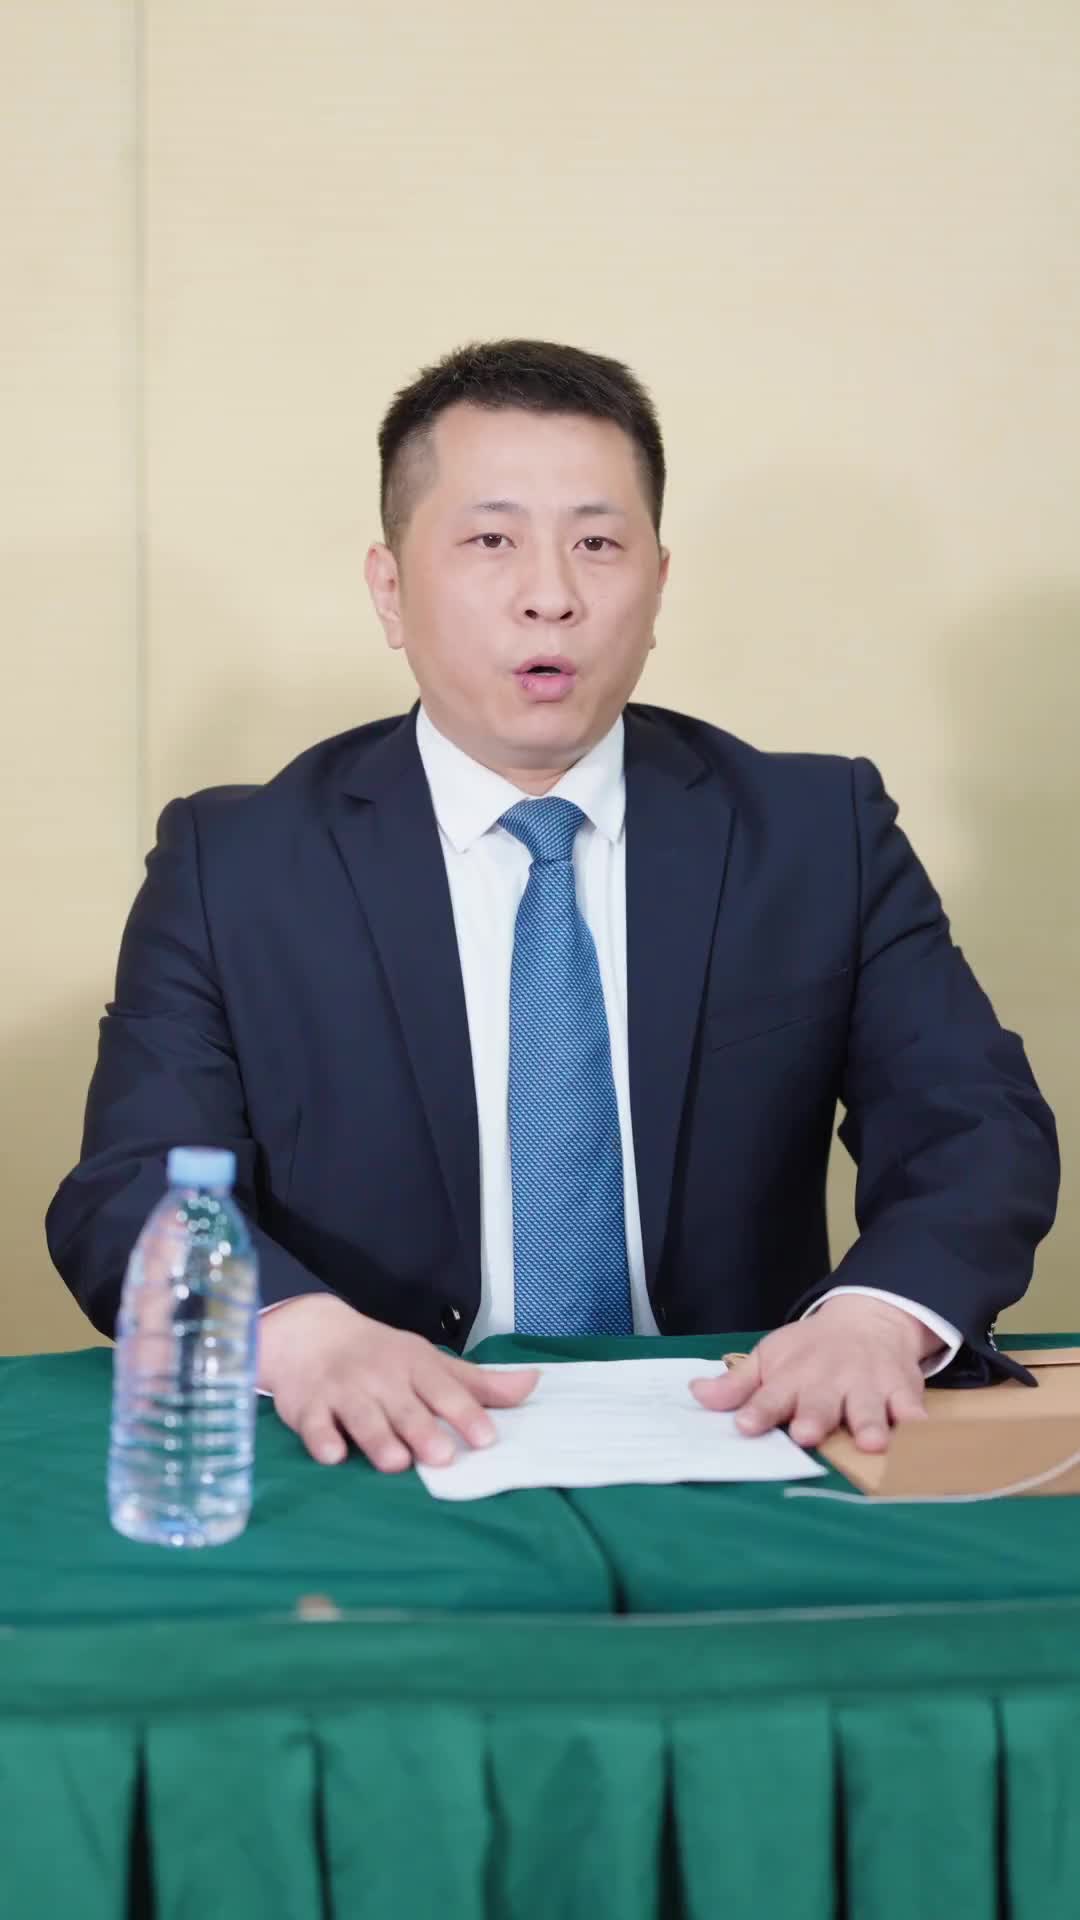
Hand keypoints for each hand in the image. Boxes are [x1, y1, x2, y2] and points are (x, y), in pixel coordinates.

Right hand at [258, 1294, 537, 1471]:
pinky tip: (333, 1453)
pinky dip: (322, 1438)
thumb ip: (479, 1383)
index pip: (444, 1389)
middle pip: (405, 1407)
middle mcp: (381, 1377)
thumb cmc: (382, 1357)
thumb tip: (535, 1383)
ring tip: (396, 1462)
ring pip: (363, 1417)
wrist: (311, 1334)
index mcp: (415, 1364)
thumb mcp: (431, 1363)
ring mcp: (343, 1391)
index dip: (465, 1414)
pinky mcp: (307, 1406)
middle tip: (443, 1457)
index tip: (486, 1438)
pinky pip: (314, 1424)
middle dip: (423, 1430)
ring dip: (378, 1438)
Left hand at [690, 1296, 941, 1452]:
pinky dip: (915, 1420)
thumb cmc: (810, 1350)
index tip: (746, 1425)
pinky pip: (911, 1406)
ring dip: (868, 1423)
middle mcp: (829, 1381)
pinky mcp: (902, 1389)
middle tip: (807, 1433)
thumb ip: (737, 1384)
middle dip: (814, 1417)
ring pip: (868, 1407)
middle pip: (820, 1402)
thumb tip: (696, 1395)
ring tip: (870, 1442)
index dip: (758, 1411)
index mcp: (792, 1376)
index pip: (770, 1395)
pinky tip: (917, 1433)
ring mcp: (867, 1385)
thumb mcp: (770, 1358)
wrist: (868, 1319)